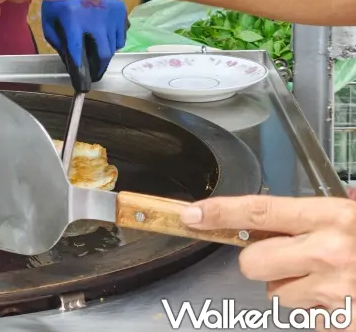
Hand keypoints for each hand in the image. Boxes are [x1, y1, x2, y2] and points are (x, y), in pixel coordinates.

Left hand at [41, 0, 126, 80]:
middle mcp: (95, 18)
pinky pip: (121, 36)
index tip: (82, 83)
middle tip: (94, 74)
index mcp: (72, 20)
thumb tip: (70, 61)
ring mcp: (110, 14)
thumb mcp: (49, 22)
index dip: (81, 69)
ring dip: (106, 53)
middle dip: (99, 68)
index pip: (77, 50)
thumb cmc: (58, 0)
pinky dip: (114, 41)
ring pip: (114, 46)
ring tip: (96, 51)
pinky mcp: (120, 10)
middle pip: (103, 53)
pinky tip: (103, 35)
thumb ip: (57, 42)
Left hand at [181, 194, 355, 321]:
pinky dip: (322, 313)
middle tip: (294, 260)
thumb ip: (313, 219)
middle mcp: (330, 252)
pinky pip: (308, 319)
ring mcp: (337, 292)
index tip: (192, 215)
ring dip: (297, 290)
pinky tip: (347, 301)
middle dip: (266, 264)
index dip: (221, 212)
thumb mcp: (353, 219)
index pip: (260, 210)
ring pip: (279, 295)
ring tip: (335, 281)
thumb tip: (266, 220)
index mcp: (333, 217)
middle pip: (255, 262)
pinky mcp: (343, 322)